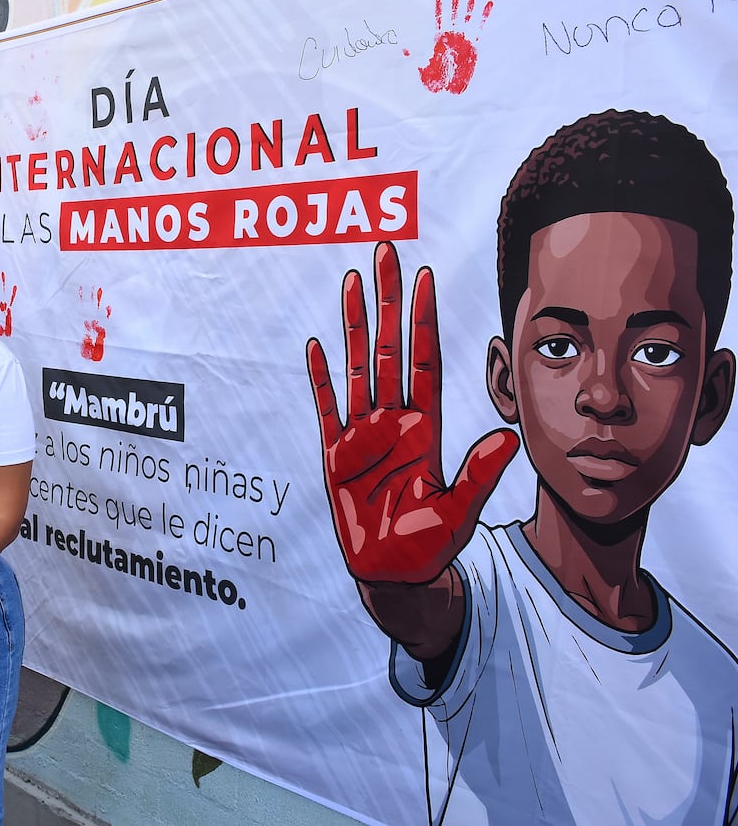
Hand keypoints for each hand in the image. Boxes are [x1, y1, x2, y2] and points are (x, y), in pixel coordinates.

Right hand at [305, 241, 518, 583]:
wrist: (394, 573)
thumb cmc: (430, 544)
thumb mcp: (460, 511)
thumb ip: (479, 475)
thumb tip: (509, 439)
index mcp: (426, 427)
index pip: (424, 360)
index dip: (423, 319)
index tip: (424, 278)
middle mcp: (394, 420)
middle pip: (390, 347)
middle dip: (388, 300)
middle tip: (385, 253)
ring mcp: (362, 434)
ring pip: (357, 366)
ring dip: (355, 324)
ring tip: (352, 282)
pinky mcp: (335, 455)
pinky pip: (326, 408)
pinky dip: (320, 377)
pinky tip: (316, 345)